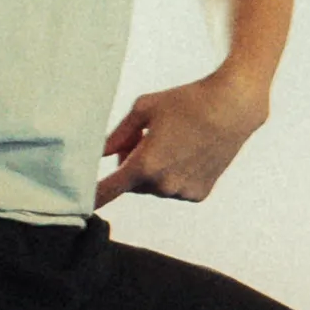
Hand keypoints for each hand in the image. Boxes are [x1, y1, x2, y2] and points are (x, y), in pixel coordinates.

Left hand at [95, 73, 267, 206]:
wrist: (233, 107)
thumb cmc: (185, 101)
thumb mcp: (143, 108)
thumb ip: (116, 135)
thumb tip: (98, 153)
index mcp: (144, 164)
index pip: (108, 190)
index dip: (91, 198)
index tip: (75, 209)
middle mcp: (163, 185)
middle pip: (132, 184)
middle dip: (133, 165)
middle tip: (146, 138)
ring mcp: (182, 192)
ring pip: (154, 188)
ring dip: (155, 171)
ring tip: (174, 141)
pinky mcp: (199, 194)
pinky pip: (175, 190)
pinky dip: (176, 176)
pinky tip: (189, 153)